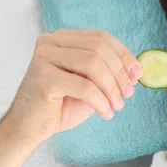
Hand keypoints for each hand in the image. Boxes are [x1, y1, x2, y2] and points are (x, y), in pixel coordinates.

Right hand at [1, 29, 141, 146]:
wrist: (28, 128)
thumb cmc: (61, 106)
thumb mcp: (91, 84)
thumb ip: (109, 72)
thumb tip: (137, 69)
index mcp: (62, 38)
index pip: (102, 37)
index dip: (124, 54)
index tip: (138, 74)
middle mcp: (50, 41)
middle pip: (99, 48)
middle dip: (119, 73)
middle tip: (128, 94)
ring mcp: (44, 57)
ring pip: (93, 64)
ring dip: (112, 88)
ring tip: (117, 106)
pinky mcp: (43, 78)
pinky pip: (84, 86)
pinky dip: (100, 101)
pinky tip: (105, 113)